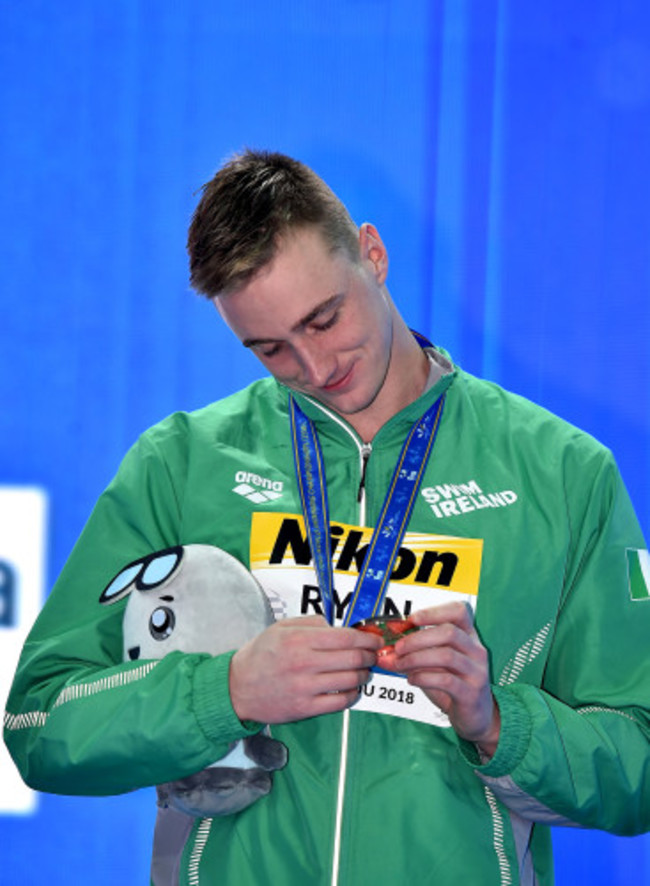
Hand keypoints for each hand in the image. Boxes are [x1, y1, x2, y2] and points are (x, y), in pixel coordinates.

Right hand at [229, 615, 382, 723]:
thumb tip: (337, 627)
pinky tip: (352, 688)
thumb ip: (311, 623)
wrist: (238, 687)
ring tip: (364, 671)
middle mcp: (304, 663)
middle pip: (352, 659)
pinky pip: (340, 702)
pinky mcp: (305, 708)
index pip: (346, 638)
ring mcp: (305, 687)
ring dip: (364, 675)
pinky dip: (353, 695)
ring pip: (350, 680)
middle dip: (370, 656)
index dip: (366, 639)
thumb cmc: (260, 656)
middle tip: (373, 655)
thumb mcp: (281, 628)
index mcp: (299, 640)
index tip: (374, 640)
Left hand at [391, 602, 499, 757]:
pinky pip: (446, 680)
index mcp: (469, 636)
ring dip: (416, 658)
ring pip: (446, 655)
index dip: (434, 611)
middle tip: (398, 648)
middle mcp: (476, 650)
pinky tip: (412, 680)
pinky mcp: (471, 693)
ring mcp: (476, 671)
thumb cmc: (453, 683)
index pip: (459, 611)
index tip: (411, 619)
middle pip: (449, 632)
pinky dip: (423, 677)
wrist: (475, 715)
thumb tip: (385, 651)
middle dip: (417, 638)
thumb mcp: (434, 663)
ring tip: (400, 665)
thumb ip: (414, 654)